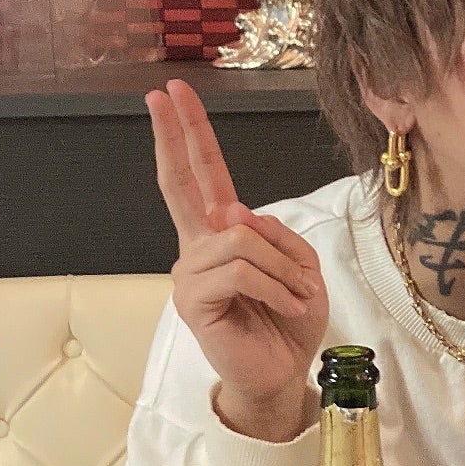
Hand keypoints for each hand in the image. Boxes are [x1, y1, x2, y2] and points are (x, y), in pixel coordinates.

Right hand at [146, 79, 328, 439]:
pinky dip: (276, 287)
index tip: (171, 93)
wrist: (282, 373)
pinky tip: (287, 306)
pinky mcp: (194, 300)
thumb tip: (232, 213)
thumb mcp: (301, 267)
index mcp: (223, 232)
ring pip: (241, 239)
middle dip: (176, 133)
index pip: (202, 174)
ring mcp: (192, 272)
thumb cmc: (290, 320)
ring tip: (295, 296)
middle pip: (182, 182)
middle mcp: (199, 246)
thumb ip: (274, 234)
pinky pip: (242, 271)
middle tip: (164, 93)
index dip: (187, 133)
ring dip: (283, 268)